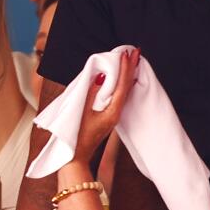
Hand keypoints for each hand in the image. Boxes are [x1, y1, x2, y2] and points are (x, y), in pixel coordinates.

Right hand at [70, 47, 138, 169]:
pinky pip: (117, 96)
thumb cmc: (75, 137)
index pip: (122, 86)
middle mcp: (116, 113)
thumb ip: (91, 93)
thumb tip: (100, 78)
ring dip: (126, 74)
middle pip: (127, 87)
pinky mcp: (108, 117)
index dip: (125, 68)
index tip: (127, 54)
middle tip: (135, 51)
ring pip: (124, 91)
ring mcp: (113, 115)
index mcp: (112, 112)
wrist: (74, 157)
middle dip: (130, 68)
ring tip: (129, 60)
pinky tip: (118, 79)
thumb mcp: (82, 112)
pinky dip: (119, 84)